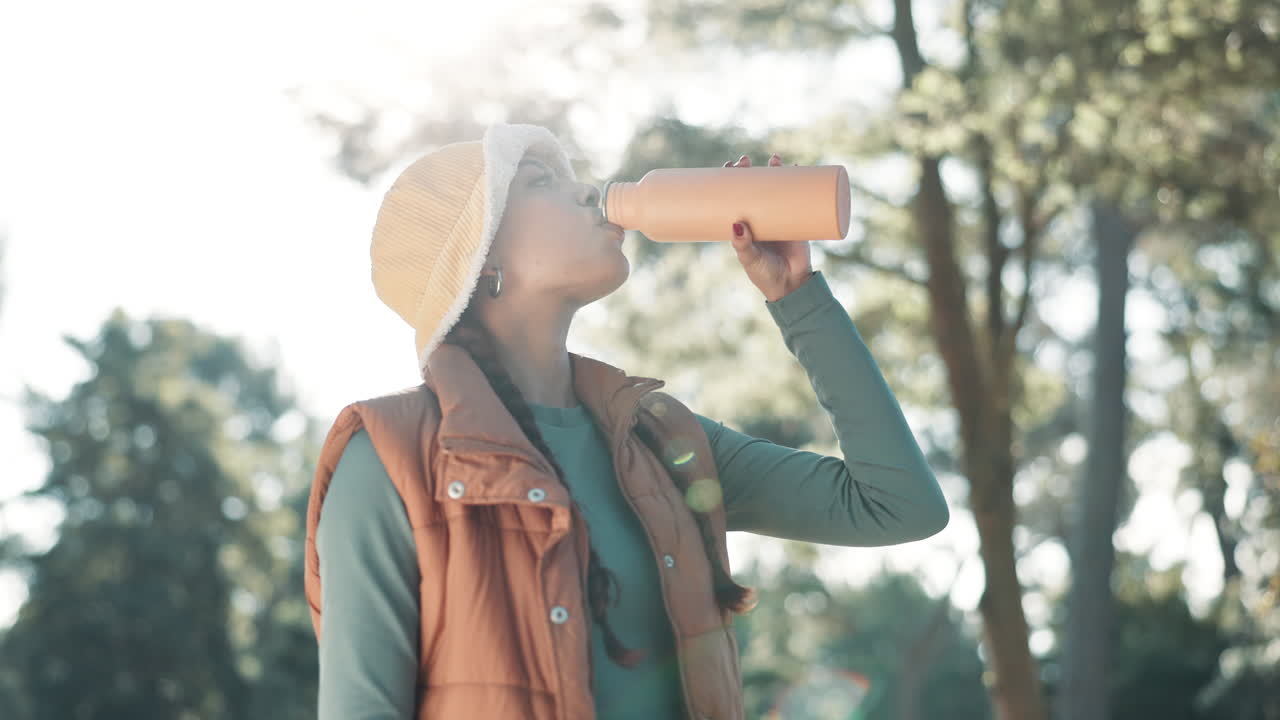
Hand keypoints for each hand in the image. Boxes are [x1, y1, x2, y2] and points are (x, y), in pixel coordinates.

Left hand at [724, 153, 813, 302]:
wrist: (791, 286)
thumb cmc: (764, 274)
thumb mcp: (749, 259)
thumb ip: (743, 245)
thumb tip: (737, 224)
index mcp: (745, 224)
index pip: (735, 196)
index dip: (731, 180)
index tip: (728, 166)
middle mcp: (761, 217)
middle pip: (754, 187)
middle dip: (750, 171)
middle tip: (745, 161)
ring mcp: (780, 217)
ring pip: (776, 188)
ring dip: (775, 171)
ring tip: (774, 159)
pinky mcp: (797, 220)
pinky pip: (798, 197)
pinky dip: (799, 182)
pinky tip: (798, 168)